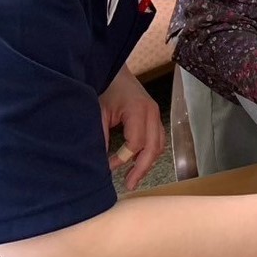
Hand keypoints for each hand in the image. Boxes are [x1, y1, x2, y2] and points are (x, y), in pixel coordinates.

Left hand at [100, 66, 165, 191]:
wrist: (114, 71)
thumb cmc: (104, 89)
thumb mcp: (98, 112)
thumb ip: (99, 137)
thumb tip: (97, 163)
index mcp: (138, 110)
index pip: (136, 143)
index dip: (122, 159)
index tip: (107, 168)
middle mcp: (152, 113)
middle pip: (154, 147)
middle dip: (142, 168)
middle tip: (129, 184)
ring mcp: (156, 114)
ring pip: (159, 145)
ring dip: (148, 162)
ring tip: (134, 177)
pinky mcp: (154, 117)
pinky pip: (158, 139)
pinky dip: (149, 153)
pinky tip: (137, 162)